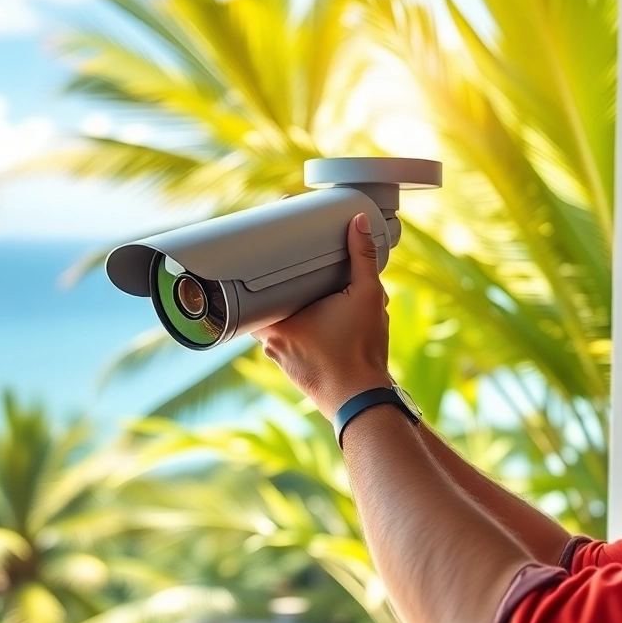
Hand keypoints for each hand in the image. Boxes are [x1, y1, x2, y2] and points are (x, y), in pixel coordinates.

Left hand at [253, 213, 392, 418]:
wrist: (363, 401)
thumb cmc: (360, 352)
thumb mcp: (368, 296)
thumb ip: (362, 258)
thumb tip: (358, 222)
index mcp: (276, 323)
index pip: (253, 286)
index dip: (257, 265)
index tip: (263, 247)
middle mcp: (271, 342)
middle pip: (268, 302)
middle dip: (286, 285)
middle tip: (297, 263)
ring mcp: (280, 358)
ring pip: (280, 323)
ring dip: (294, 308)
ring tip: (313, 291)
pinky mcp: (294, 370)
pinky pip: (290, 340)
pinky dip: (301, 328)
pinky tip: (320, 321)